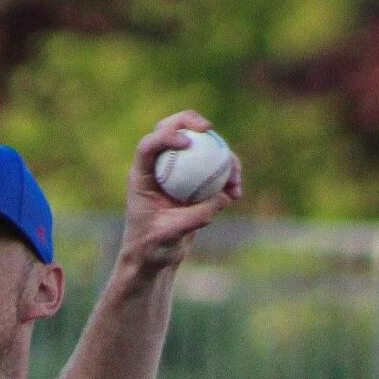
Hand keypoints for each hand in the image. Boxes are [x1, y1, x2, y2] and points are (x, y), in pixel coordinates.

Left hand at [121, 110, 242, 276]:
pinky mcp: (194, 181)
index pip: (148, 146)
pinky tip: (236, 194)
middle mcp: (158, 168)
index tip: (188, 143)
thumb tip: (222, 198)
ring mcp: (177, 171)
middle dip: (190, 121)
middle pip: (172, 130)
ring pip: (199, 147)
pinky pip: (214, 169)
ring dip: (220, 153)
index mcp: (142, 177)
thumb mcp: (169, 236)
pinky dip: (227, 176)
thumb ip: (193, 217)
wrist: (155, 258)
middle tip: (209, 128)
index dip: (166, 136)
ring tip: (234, 178)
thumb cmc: (152, 249)